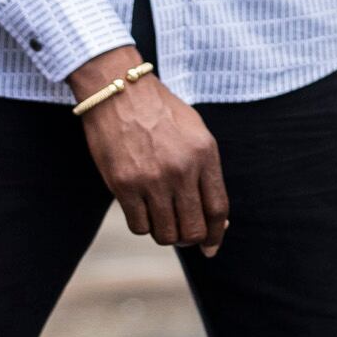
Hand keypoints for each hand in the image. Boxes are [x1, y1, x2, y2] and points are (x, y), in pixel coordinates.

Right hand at [71, 50, 228, 252]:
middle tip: (181, 234)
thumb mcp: (195, 132)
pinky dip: (142, 225)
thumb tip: (218, 220)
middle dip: (190, 239)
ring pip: (166, 234)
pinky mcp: (124, 185)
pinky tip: (141, 211)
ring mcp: (152, 179)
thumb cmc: (158, 111)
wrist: (118, 90)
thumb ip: (207, 172)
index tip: (210, 246)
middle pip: (193, 229)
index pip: (218, 209)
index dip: (215, 234)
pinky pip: (139, 226)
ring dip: (165, 234)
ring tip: (160, 220)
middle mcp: (182, 169)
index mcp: (204, 155)